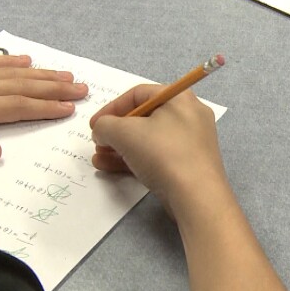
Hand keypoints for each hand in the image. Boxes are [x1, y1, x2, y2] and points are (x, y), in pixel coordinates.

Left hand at [0, 55, 87, 160]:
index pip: (17, 107)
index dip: (46, 108)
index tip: (72, 108)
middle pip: (22, 86)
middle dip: (54, 88)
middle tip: (83, 86)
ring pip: (11, 74)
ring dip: (41, 74)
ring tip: (66, 74)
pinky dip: (10, 62)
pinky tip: (24, 60)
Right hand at [90, 87, 229, 219]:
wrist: (196, 196)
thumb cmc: (162, 153)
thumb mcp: (123, 132)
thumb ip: (105, 125)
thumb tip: (102, 131)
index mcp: (179, 98)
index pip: (138, 94)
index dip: (112, 108)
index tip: (94, 124)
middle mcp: (189, 116)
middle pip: (144, 118)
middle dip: (115, 131)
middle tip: (98, 143)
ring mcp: (191, 142)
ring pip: (149, 140)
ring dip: (120, 147)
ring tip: (99, 158)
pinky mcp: (189, 165)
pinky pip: (157, 156)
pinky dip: (135, 159)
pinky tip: (110, 167)